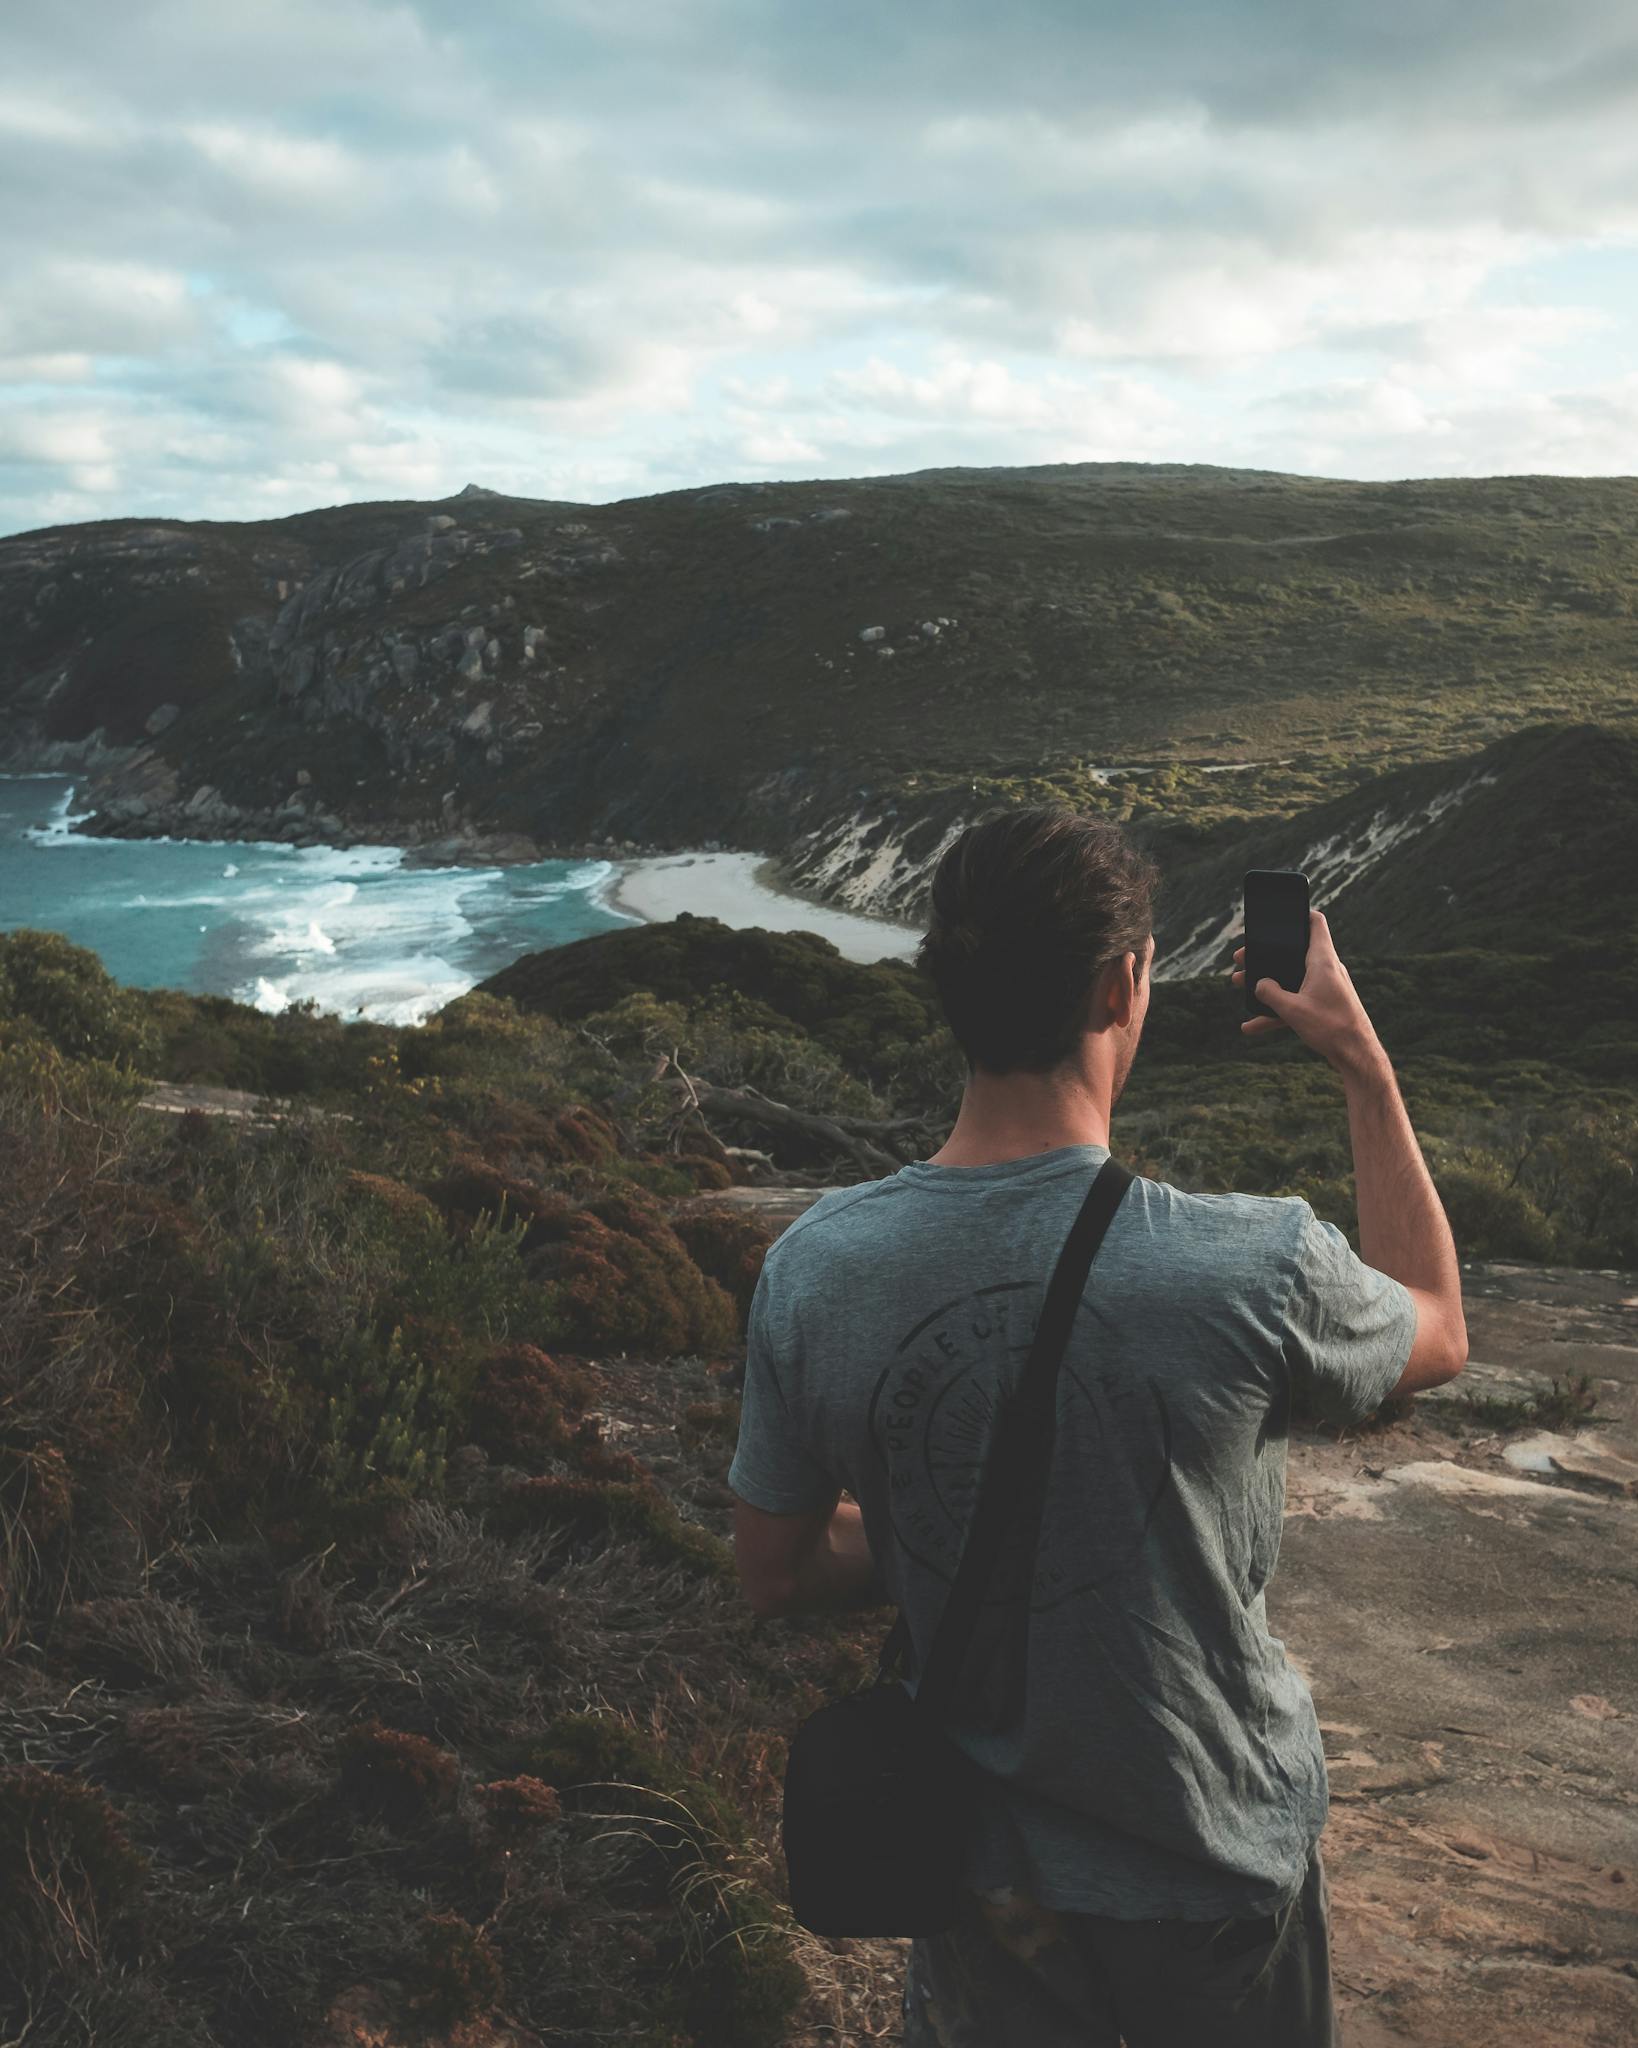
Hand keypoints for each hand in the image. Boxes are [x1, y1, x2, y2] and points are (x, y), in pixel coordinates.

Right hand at [1229, 909, 1385, 1077]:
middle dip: (1266, 955)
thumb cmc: (1331, 1027)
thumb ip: (1270, 993)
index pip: (1315, 922)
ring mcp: (1325, 987)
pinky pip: (1295, 1001)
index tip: (1280, 913)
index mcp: (1322, 960)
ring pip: (1290, 978)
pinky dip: (1275, 1010)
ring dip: (1267, 982)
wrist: (1356, 1055)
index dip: (1298, 912)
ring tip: (1240, 984)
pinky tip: (1251, 1026)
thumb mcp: (1292, 1009)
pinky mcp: (1323, 1005)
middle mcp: (1326, 969)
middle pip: (1293, 952)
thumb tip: (1258, 984)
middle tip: (1242, 958)